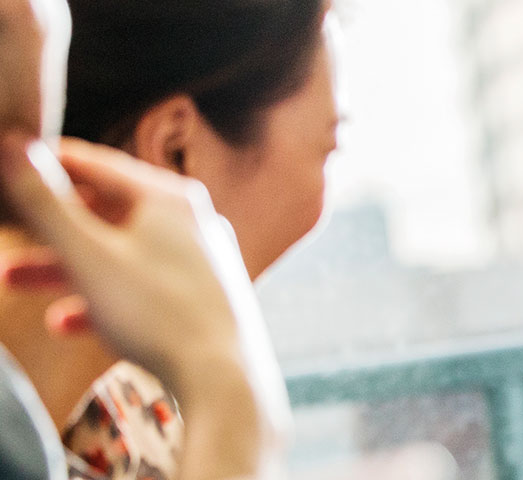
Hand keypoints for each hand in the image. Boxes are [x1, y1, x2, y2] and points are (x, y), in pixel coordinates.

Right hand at [0, 136, 285, 478]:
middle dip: (47, 225)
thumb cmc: (156, 313)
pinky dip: (100, 299)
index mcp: (169, 197)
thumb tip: (13, 145)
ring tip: (10, 280)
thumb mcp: (87, 254)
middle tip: (4, 232)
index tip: (7, 167)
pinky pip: (141, 288)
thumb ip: (46, 202)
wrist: (223, 381)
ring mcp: (200, 260)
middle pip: (105, 212)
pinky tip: (62, 323)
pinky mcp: (201, 298)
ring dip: (63, 265)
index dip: (45, 163)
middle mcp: (192, 221)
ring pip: (118, 252)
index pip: (96, 164)